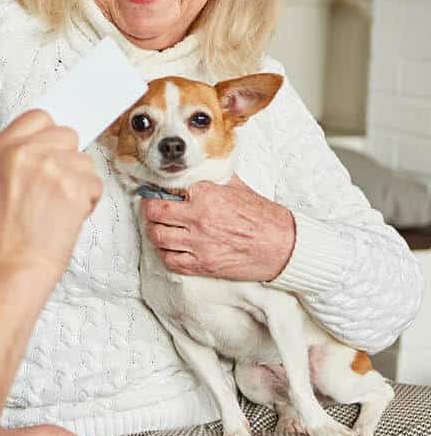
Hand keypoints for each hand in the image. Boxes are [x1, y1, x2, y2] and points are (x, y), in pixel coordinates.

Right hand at [0, 110, 102, 293]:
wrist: (11, 267)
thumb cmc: (4, 235)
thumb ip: (20, 157)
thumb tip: (53, 146)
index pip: (38, 117)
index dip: (50, 137)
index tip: (53, 151)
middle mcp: (24, 151)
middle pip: (67, 135)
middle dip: (68, 159)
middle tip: (54, 188)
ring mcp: (51, 165)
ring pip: (85, 161)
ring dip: (79, 184)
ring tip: (58, 208)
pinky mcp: (74, 184)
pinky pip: (96, 184)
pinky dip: (88, 202)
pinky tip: (67, 217)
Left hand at [141, 176, 295, 281]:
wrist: (284, 246)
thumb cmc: (264, 217)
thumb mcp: (238, 187)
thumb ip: (214, 178)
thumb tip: (198, 170)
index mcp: (206, 195)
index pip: (168, 190)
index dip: (159, 192)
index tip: (156, 193)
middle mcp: (199, 218)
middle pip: (155, 213)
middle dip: (150, 210)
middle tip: (153, 210)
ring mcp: (199, 244)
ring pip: (158, 236)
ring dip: (155, 232)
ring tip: (161, 228)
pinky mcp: (203, 265)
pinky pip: (171, 261)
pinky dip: (166, 254)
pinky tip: (171, 248)